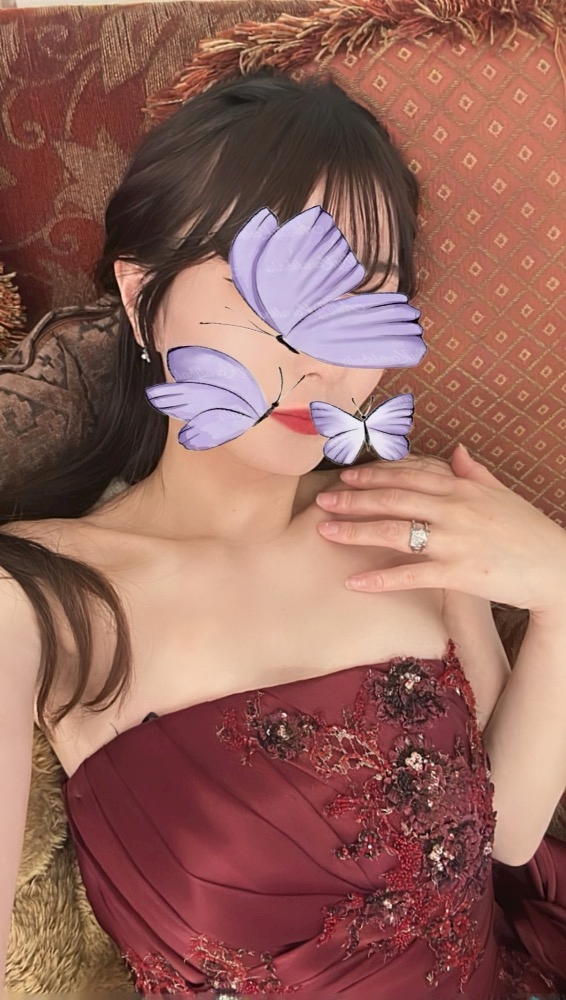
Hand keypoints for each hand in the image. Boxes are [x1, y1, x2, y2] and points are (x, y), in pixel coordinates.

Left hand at [315, 444, 565, 618]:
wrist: (557, 568)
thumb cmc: (529, 531)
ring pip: (394, 531)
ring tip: (326, 531)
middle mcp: (454, 508)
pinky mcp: (458, 572)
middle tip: (323, 500)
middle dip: (354, 498)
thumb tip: (456, 451)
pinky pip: (411, 575)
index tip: (347, 475)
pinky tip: (354, 581)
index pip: (409, 475)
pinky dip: (380, 578)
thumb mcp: (501, 493)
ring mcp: (455, 539)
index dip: (375, 474)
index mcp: (462, 487)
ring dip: (356, 530)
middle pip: (393, 498)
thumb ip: (474, 471)